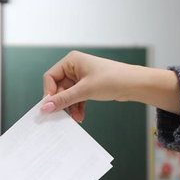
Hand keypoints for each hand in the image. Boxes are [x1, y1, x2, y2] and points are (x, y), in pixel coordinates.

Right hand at [41, 51, 179, 121]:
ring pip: (68, 95)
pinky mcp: (88, 86)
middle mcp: (75, 67)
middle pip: (59, 88)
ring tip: (75, 119)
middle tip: (62, 117)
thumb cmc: (113, 79)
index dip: (49, 93)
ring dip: (70, 107)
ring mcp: (81, 77)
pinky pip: (76, 98)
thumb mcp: (85, 90)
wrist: (134, 84)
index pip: (50, 77)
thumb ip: (64, 99)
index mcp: (71, 61)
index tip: (50, 107)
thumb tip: (45, 107)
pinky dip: (77, 107)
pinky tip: (80, 116)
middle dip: (62, 103)